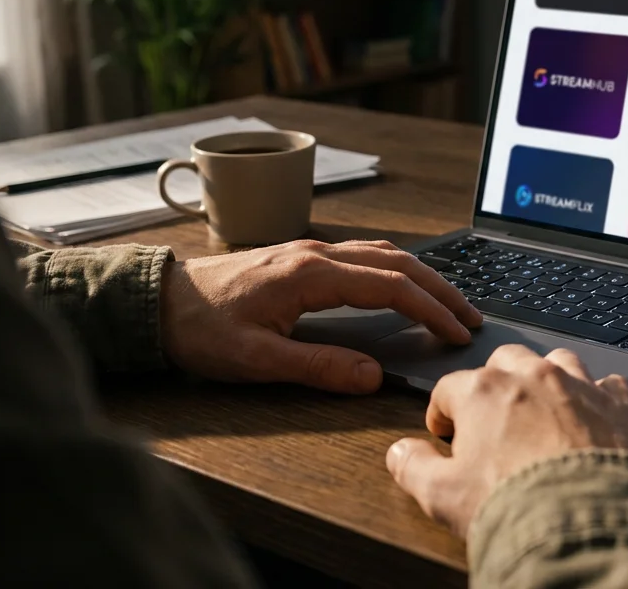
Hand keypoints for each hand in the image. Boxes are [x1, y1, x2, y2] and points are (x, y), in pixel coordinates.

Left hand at [159, 239, 481, 393]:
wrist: (157, 301)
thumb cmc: (200, 330)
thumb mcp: (257, 360)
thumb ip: (318, 367)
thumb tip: (373, 376)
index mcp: (310, 274)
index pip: (390, 287)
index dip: (430, 309)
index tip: (457, 332)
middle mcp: (316, 253)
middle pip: (397, 262)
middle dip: (440, 290)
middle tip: (470, 318)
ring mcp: (309, 250)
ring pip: (382, 254)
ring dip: (421, 276)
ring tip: (448, 303)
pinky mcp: (300, 257)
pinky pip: (363, 255)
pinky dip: (396, 270)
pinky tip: (403, 286)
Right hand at [385, 345, 627, 536]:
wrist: (587, 522)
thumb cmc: (515, 506)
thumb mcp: (442, 496)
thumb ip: (413, 468)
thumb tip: (399, 453)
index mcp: (482, 392)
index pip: (449, 388)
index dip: (442, 413)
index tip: (446, 434)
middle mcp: (532, 377)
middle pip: (504, 361)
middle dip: (494, 384)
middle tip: (493, 418)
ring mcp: (580, 386)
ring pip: (557, 361)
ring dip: (546, 379)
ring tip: (542, 410)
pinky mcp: (619, 404)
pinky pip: (608, 384)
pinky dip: (598, 398)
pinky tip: (594, 418)